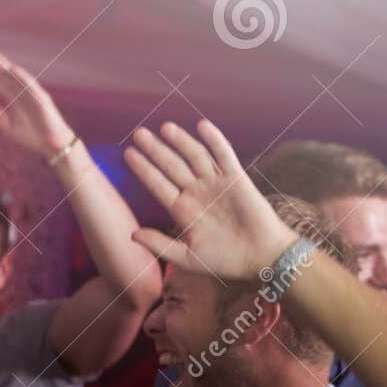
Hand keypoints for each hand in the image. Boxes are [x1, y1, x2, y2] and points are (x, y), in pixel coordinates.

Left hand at [0, 51, 74, 159]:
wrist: (52, 146)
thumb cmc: (33, 136)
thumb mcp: (10, 128)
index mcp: (16, 100)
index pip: (1, 83)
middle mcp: (24, 94)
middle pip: (8, 77)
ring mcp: (34, 95)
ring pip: (18, 78)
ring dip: (7, 67)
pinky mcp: (42, 100)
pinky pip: (31, 87)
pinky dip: (23, 78)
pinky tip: (13, 69)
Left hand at [124, 120, 298, 281]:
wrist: (258, 257)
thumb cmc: (223, 261)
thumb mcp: (185, 257)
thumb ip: (159, 245)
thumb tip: (132, 234)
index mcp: (182, 210)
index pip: (158, 184)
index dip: (143, 169)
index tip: (128, 154)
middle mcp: (196, 193)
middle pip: (171, 166)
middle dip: (155, 150)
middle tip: (139, 133)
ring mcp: (215, 184)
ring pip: (194, 157)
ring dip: (181, 141)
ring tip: (165, 127)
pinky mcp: (236, 179)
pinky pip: (224, 155)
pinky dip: (214, 140)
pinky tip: (202, 125)